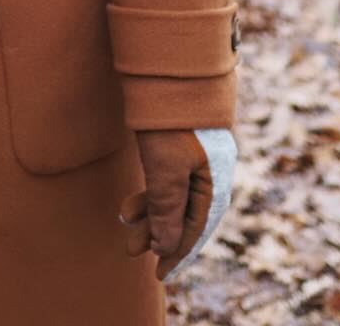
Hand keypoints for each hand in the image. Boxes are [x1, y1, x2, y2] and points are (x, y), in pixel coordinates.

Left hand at [119, 128, 236, 280]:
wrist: (172, 65)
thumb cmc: (171, 117)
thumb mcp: (166, 166)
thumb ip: (167, 208)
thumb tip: (165, 247)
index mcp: (215, 180)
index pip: (196, 228)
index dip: (178, 252)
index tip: (160, 273)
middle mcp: (210, 170)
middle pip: (184, 214)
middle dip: (158, 234)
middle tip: (131, 251)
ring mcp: (197, 156)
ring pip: (173, 196)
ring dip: (149, 214)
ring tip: (124, 224)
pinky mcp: (181, 143)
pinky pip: (167, 178)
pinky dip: (149, 192)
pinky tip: (129, 203)